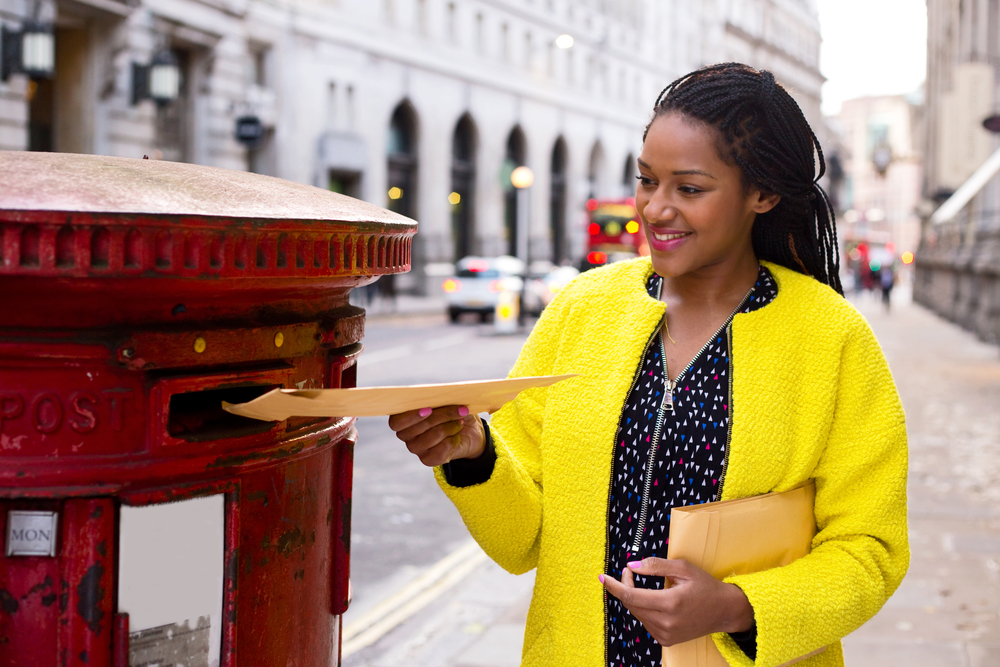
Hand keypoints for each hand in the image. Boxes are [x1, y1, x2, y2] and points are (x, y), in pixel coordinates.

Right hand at [388, 406, 485, 466]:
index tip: (428, 409)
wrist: (468, 432)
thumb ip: (439, 397)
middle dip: (443, 415)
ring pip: (432, 436)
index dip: (411, 416)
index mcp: (402, 418)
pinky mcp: (428, 460)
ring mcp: (416, 448)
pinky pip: (441, 450)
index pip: (396, 422)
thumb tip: (442, 396)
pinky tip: (457, 436)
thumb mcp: (446, 400)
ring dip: (451, 427)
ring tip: (460, 422)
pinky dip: (453, 440)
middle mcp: (405, 435)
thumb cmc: (452, 411)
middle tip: (460, 410)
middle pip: (420, 426)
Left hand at [600, 558, 753, 646]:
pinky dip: (643, 609)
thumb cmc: (705, 586)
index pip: (631, 595)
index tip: (602, 577)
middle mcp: (667, 622)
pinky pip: (645, 622)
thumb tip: (631, 566)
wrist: (724, 611)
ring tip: (641, 584)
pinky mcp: (667, 641)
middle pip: (631, 604)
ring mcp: (666, 634)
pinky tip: (653, 601)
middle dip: (625, 586)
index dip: (614, 585)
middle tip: (629, 572)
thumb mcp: (683, 568)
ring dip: (633, 598)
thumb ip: (655, 565)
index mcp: (670, 603)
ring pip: (637, 613)